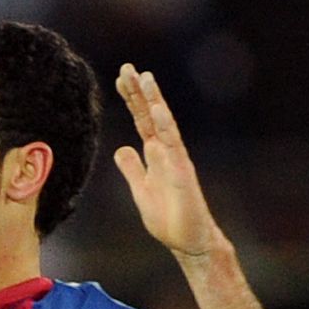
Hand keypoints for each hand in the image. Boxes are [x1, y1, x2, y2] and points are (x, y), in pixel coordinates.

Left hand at [112, 65, 226, 262]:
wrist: (188, 241)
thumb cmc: (168, 218)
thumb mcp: (142, 190)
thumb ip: (133, 169)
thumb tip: (122, 149)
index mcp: (156, 155)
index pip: (141, 121)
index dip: (132, 100)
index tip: (121, 79)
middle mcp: (168, 152)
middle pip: (151, 116)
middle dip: (140, 92)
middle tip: (128, 67)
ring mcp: (176, 160)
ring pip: (164, 124)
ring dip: (154, 100)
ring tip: (145, 77)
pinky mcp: (182, 173)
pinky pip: (173, 146)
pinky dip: (165, 127)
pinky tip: (157, 110)